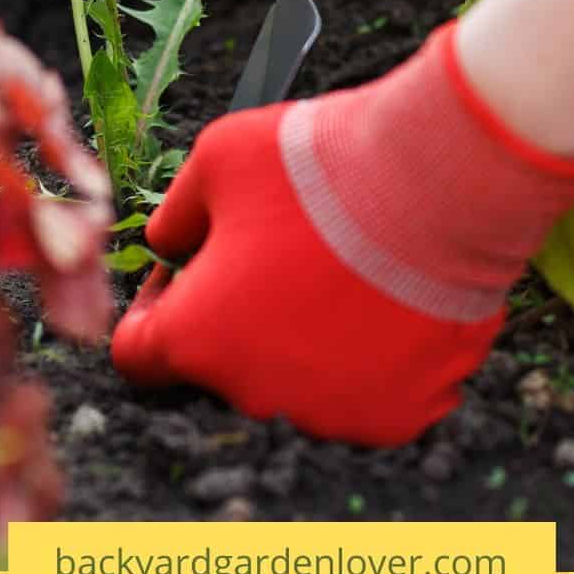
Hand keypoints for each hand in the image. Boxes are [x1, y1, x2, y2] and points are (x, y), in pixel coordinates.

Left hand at [111, 24, 573, 445]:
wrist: (435, 183)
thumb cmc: (320, 167)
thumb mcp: (214, 159)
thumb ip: (174, 214)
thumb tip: (168, 242)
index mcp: (195, 339)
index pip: (138, 353)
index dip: (157, 301)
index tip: (194, 263)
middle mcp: (254, 394)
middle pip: (226, 364)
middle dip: (237, 313)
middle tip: (280, 249)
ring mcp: (330, 413)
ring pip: (298, 379)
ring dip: (304, 335)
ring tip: (339, 264)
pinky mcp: (396, 414)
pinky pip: (366, 392)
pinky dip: (369, 353)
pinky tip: (382, 294)